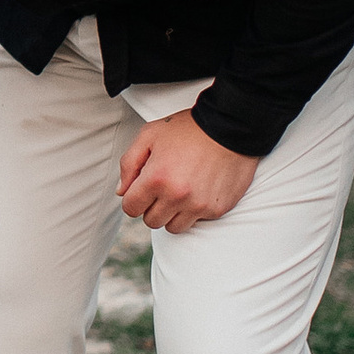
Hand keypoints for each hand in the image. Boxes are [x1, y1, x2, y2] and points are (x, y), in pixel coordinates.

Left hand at [116, 110, 257, 233]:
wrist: (231, 126)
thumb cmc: (188, 129)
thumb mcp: (149, 135)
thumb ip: (129, 164)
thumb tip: (121, 192)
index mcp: (156, 178)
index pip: (131, 208)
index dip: (134, 198)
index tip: (144, 188)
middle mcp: (176, 196)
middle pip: (151, 221)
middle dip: (152, 206)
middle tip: (163, 187)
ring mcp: (198, 205)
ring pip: (174, 227)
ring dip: (173, 213)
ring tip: (180, 191)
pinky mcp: (216, 209)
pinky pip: (197, 221)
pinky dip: (194, 210)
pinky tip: (199, 189)